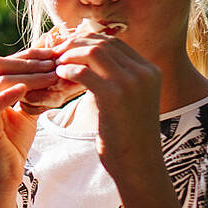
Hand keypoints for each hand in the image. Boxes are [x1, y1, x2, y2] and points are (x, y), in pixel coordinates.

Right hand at [0, 46, 63, 190]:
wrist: (3, 178)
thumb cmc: (12, 146)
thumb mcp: (24, 113)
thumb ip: (30, 93)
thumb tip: (51, 70)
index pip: (3, 63)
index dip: (28, 55)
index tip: (53, 54)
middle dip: (28, 60)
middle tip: (54, 60)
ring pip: (0, 81)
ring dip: (28, 75)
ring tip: (51, 74)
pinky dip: (10, 94)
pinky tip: (28, 88)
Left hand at [51, 29, 162, 172]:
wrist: (140, 166)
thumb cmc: (130, 137)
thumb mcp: (131, 102)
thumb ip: (119, 80)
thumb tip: (94, 64)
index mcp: (150, 71)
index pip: (114, 43)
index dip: (88, 42)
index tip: (69, 48)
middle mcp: (144, 72)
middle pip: (103, 43)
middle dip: (76, 44)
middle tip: (57, 53)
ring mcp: (131, 83)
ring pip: (94, 53)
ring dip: (70, 56)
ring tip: (57, 64)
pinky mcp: (115, 96)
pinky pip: (84, 72)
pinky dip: (68, 71)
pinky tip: (60, 76)